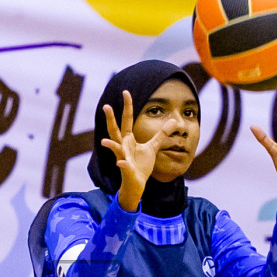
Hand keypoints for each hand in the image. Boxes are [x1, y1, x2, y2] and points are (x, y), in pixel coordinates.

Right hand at [100, 91, 165, 211]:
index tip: (125, 92)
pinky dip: (122, 164)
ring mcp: (123, 157)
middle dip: (110, 119)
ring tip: (103, 142)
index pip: (126, 119)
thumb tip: (173, 122)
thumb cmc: (141, 165)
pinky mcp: (126, 169)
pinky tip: (120, 163)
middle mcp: (123, 146)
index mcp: (128, 139)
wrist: (137, 184)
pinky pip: (124, 166)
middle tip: (106, 106)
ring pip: (115, 149)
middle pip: (115, 130)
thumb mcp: (152, 147)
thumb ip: (161, 134)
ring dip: (110, 145)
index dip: (127, 106)